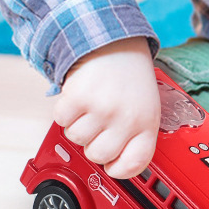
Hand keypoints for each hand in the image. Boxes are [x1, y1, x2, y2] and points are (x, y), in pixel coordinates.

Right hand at [52, 37, 160, 177]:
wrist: (114, 41)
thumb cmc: (129, 78)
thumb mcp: (145, 107)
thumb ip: (134, 136)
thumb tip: (114, 165)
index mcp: (147, 123)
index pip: (134, 164)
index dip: (118, 168)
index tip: (113, 162)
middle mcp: (127, 118)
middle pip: (98, 156)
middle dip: (94, 141)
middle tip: (100, 122)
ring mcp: (103, 108)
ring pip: (77, 139)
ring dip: (78, 124)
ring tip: (91, 105)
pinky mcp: (79, 97)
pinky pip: (61, 120)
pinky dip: (65, 110)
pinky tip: (79, 97)